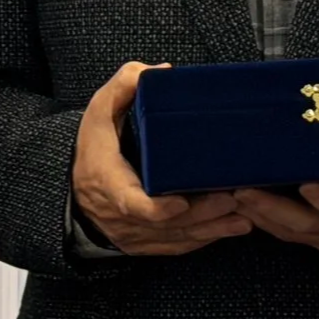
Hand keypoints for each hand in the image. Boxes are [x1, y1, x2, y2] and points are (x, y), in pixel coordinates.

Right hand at [71, 62, 251, 256]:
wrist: (75, 185)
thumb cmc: (94, 145)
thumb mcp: (100, 109)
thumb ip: (124, 85)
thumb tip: (160, 72)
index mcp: (107, 180)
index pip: (130, 202)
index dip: (156, 209)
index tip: (180, 202)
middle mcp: (118, 214)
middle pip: (163, 224)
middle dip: (200, 214)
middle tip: (233, 199)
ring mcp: (131, 233)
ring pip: (173, 238)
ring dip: (209, 230)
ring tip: (243, 218)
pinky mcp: (143, 242)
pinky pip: (174, 247)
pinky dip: (202, 240)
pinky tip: (229, 229)